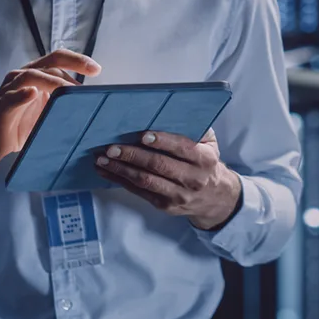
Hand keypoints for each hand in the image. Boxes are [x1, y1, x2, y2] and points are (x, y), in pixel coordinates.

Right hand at [0, 49, 101, 194]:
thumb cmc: (19, 126)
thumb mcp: (46, 112)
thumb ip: (62, 103)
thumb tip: (92, 105)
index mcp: (34, 74)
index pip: (57, 59)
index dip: (77, 60)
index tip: (97, 69)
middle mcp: (21, 76)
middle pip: (49, 62)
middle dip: (73, 64)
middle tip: (93, 72)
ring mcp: (9, 90)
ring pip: (31, 76)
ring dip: (53, 81)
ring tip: (70, 89)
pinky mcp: (0, 107)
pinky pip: (10, 98)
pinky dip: (22, 95)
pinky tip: (33, 94)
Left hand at [94, 128, 242, 230]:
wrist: (215, 198)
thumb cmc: (206, 163)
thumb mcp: (209, 143)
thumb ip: (194, 128)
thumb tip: (169, 112)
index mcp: (204, 159)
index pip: (182, 148)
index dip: (163, 141)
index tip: (143, 135)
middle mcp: (192, 179)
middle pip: (159, 166)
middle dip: (133, 155)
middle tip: (112, 147)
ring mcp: (178, 195)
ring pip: (145, 181)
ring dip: (120, 169)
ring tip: (102, 159)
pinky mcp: (165, 206)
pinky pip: (139, 192)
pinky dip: (120, 180)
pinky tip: (106, 171)